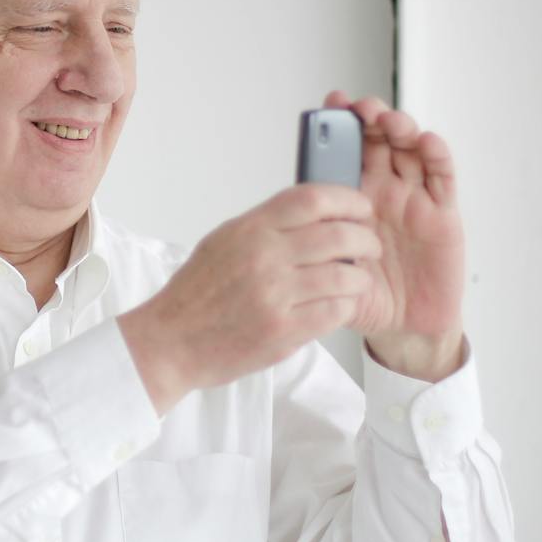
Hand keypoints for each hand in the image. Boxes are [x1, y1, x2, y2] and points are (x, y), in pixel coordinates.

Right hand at [120, 183, 382, 414]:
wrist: (171, 341)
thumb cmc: (196, 294)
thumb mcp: (223, 242)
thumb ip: (265, 226)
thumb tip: (313, 213)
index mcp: (250, 230)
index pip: (312, 200)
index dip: (347, 200)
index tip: (361, 208)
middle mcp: (264, 258)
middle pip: (338, 236)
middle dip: (365, 240)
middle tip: (371, 246)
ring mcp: (275, 295)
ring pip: (344, 277)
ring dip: (361, 278)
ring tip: (359, 280)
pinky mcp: (283, 331)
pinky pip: (335, 312)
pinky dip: (347, 306)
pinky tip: (342, 305)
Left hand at [320, 90, 465, 377]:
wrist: (402, 327)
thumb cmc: (363, 293)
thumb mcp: (328, 267)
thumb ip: (312, 242)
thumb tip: (282, 216)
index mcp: (353, 197)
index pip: (348, 150)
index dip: (342, 124)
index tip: (330, 104)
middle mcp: (385, 190)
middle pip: (381, 140)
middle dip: (371, 118)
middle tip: (360, 108)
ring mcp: (415, 198)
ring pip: (411, 150)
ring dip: (401, 129)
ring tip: (388, 121)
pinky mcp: (443, 213)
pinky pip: (442, 178)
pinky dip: (436, 155)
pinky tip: (426, 142)